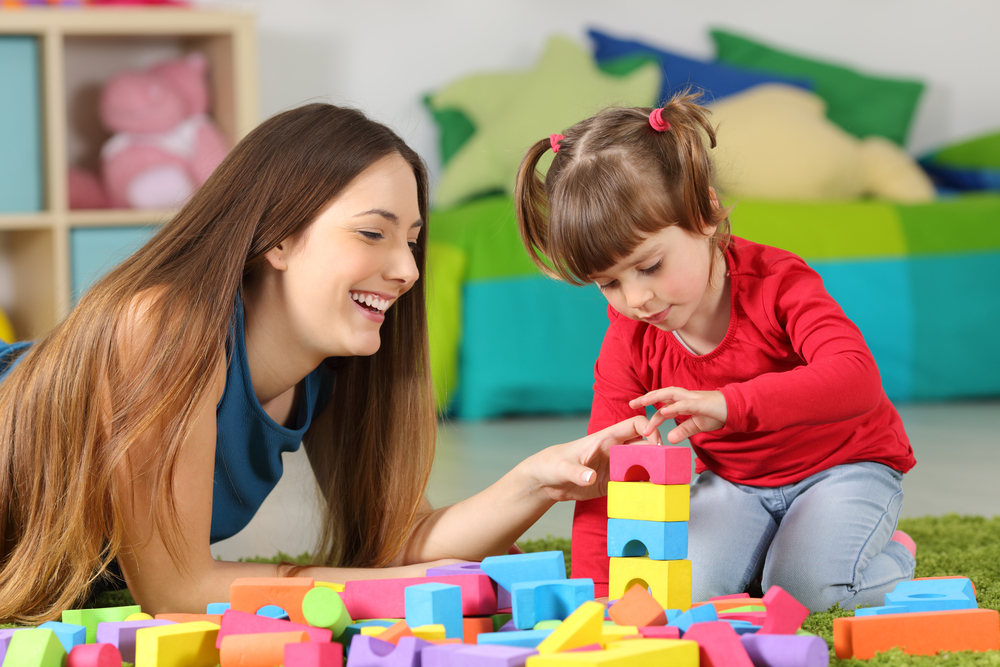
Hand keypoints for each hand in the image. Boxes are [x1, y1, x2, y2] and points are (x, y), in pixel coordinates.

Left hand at [523, 416, 659, 502]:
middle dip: (659, 454)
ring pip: (644, 464)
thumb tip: (590, 478)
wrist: (545, 482)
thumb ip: (576, 472)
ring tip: (662, 485)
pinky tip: (649, 496)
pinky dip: (643, 488)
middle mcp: (615, 451)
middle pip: (645, 446)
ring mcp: (616, 467)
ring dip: (654, 472)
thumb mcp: (562, 468)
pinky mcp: (614, 483)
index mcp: (605, 438)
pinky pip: (634, 482)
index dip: (650, 430)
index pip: (635, 425)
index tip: (656, 445)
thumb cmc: (552, 465)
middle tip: (665, 471)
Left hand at [629, 387, 726, 443]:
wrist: (737, 409)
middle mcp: (686, 397)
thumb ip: (683, 431)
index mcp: (683, 403)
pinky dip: (673, 407)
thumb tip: (670, 439)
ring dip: (656, 397)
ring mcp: (693, 398)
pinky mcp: (701, 403)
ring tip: (642, 402)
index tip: (637, 415)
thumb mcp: (697, 425)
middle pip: (662, 395)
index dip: (651, 410)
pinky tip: (663, 411)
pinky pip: (685, 404)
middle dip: (646, 398)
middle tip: (631, 404)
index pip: (664, 405)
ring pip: (671, 394)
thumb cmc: (717, 414)